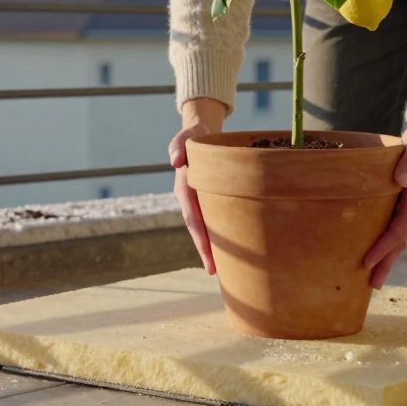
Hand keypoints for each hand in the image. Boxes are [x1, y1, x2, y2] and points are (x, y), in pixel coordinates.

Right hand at [169, 98, 225, 274]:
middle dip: (206, 250)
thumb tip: (174, 161)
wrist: (199, 132)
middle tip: (215, 272)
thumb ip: (179, 145)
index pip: (193, 219)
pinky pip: (212, 219)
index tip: (208, 258)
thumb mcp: (188, 135)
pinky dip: (219, 233)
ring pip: (205, 226)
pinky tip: (232, 245)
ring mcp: (198, 200)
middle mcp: (189, 199)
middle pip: (198, 229)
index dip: (200, 239)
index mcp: (184, 189)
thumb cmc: (196, 134)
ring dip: (213, 246)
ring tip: (225, 267)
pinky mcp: (207, 199)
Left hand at [363, 111, 406, 288]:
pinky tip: (375, 253)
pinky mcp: (403, 208)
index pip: (397, 231)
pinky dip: (386, 245)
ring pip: (398, 241)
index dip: (382, 248)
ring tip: (372, 279)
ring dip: (386, 259)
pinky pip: (394, 231)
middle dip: (386, 265)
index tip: (367, 261)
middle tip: (372, 286)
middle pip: (399, 244)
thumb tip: (401, 181)